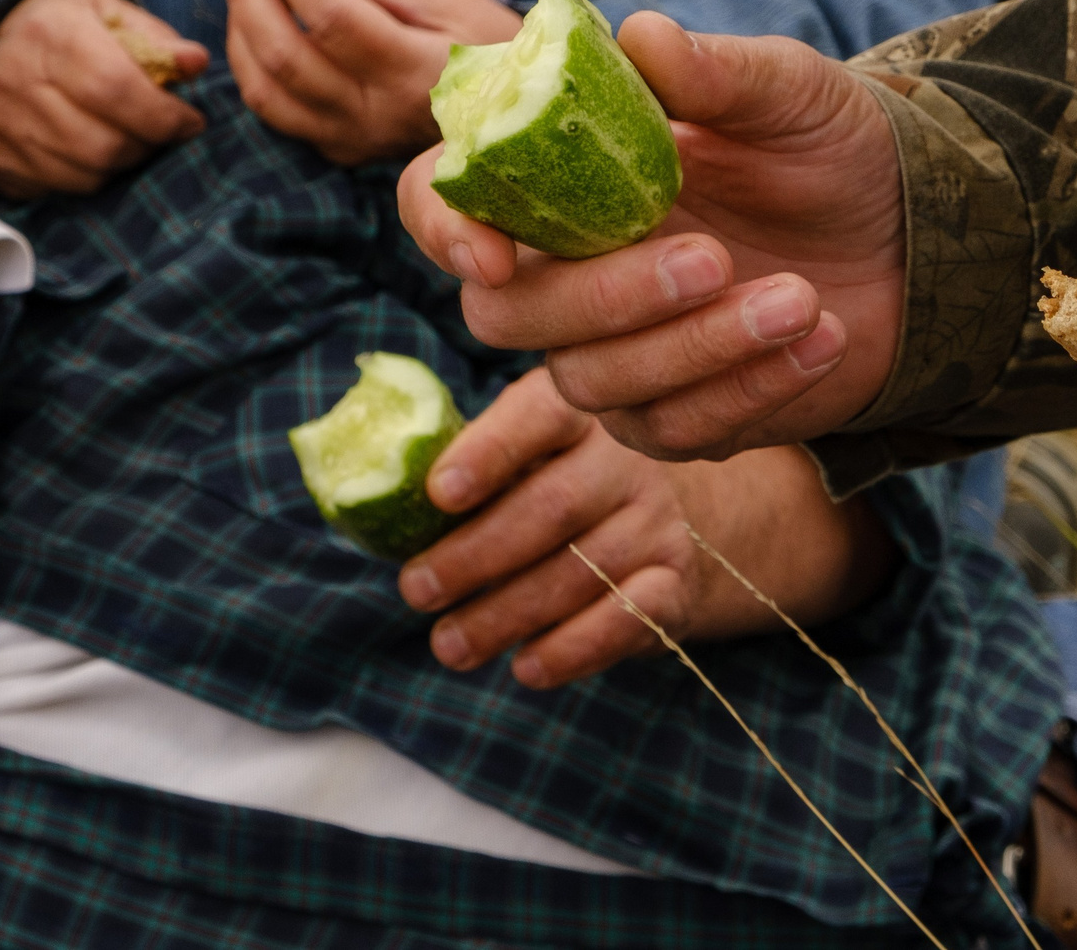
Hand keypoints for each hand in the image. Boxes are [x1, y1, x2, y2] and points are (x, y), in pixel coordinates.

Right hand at [0, 0, 208, 197]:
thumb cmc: (66, 25)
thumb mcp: (111, 12)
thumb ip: (157, 39)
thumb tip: (195, 63)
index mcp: (52, 33)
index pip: (115, 88)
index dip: (163, 116)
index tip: (189, 121)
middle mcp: (14, 79)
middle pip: (102, 143)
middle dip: (146, 145)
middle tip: (160, 133)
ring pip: (81, 174)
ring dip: (119, 165)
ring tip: (126, 138)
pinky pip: (53, 187)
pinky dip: (83, 176)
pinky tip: (88, 150)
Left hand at [210, 0, 520, 165]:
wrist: (511, 115)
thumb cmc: (487, 42)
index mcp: (415, 72)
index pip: (333, 19)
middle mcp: (375, 116)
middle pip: (285, 56)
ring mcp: (352, 140)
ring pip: (264, 91)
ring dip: (237, 26)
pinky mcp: (338, 149)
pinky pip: (274, 109)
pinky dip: (250, 61)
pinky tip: (250, 18)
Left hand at [397, 367, 895, 687]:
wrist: (697, 503)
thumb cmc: (571, 472)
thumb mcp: (536, 443)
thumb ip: (473, 460)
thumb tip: (379, 496)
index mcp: (577, 410)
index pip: (534, 420)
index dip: (486, 454)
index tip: (437, 494)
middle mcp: (625, 458)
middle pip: (549, 507)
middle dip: (475, 556)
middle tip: (415, 590)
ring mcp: (658, 520)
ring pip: (579, 571)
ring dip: (506, 615)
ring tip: (449, 645)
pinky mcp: (678, 581)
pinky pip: (629, 619)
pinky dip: (574, 649)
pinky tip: (527, 668)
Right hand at [398, 17, 903, 458]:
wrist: (912, 236)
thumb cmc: (824, 149)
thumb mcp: (788, 92)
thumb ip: (714, 72)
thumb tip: (644, 34)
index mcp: (557, 176)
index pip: (443, 198)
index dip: (444, 225)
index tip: (496, 251)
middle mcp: (562, 270)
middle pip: (507, 315)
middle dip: (605, 296)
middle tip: (713, 258)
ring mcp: (613, 353)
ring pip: (594, 382)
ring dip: (700, 345)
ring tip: (800, 297)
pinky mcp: (675, 416)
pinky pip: (678, 428)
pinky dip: (751, 387)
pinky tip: (822, 336)